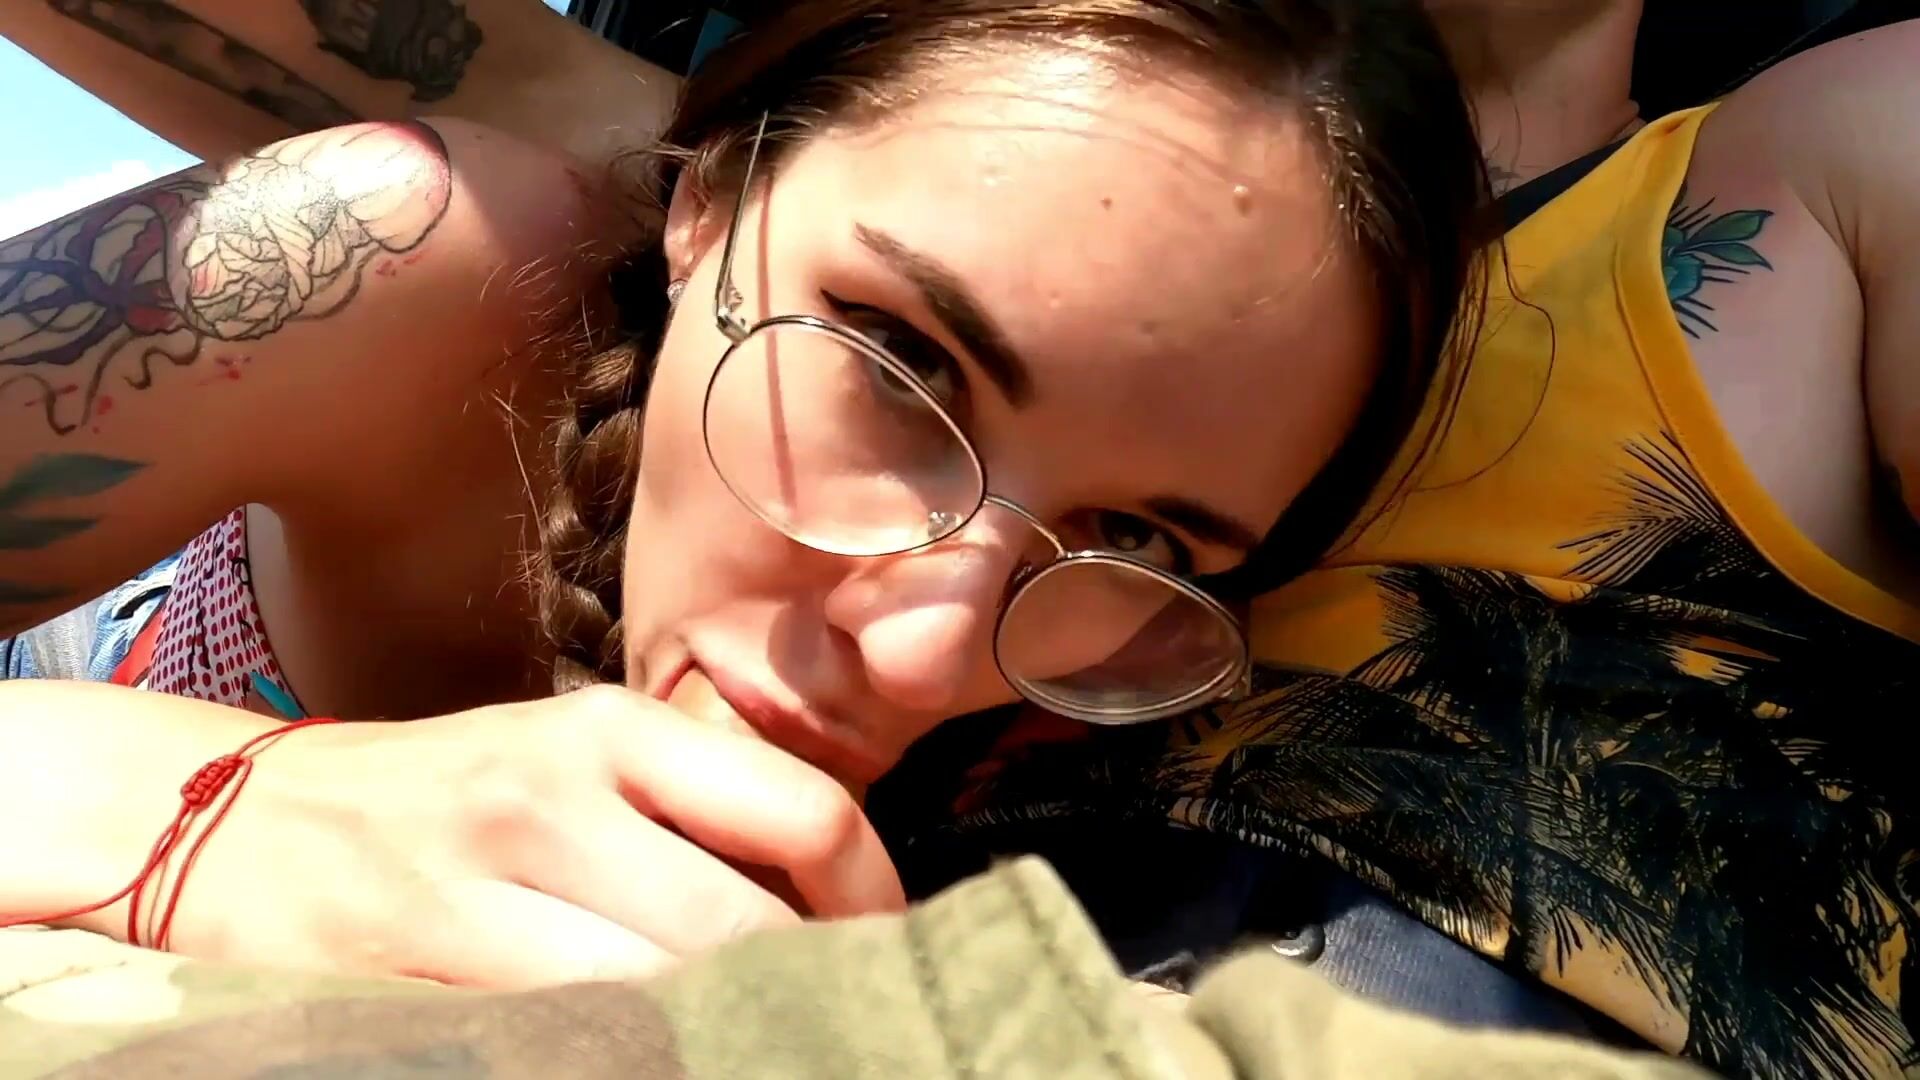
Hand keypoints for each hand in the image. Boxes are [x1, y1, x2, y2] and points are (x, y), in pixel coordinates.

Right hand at [82, 685, 905, 986]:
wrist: (229, 818)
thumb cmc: (438, 792)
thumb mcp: (566, 755)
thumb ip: (687, 809)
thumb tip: (826, 893)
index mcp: (610, 732)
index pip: (801, 811)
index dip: (871, 897)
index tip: (889, 945)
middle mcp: (551, 797)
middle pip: (742, 927)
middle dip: (807, 988)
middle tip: (843, 1020)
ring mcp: (475, 891)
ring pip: (660, 997)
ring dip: (729, 1030)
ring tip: (763, 1040)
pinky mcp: (414, 976)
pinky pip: (566, 1038)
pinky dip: (629, 1052)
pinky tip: (660, 1050)